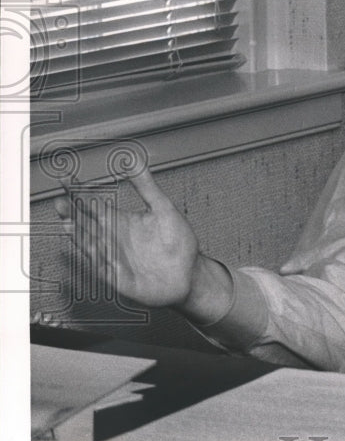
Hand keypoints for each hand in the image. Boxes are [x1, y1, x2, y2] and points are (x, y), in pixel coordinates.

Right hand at [55, 169, 200, 308]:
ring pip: (90, 245)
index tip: (67, 179)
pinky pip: (102, 268)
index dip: (80, 192)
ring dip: (80, 235)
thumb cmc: (176, 243)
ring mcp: (113, 258)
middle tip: (61, 201)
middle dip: (73, 214)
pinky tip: (89, 247)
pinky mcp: (118, 277)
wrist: (188, 273)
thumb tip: (135, 162)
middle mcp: (113, 239)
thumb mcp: (163, 208)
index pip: (94, 204)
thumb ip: (147, 186)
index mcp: (121, 222)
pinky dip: (96, 258)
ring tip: (68, 222)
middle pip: (86, 224)